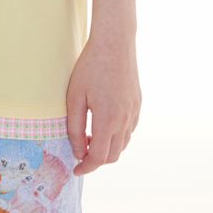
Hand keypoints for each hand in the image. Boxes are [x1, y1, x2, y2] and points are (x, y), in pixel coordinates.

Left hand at [66, 32, 141, 174]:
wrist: (115, 43)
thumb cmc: (90, 67)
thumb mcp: (74, 96)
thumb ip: (74, 127)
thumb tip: (78, 150)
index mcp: (107, 121)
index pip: (98, 157)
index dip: (86, 167)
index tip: (76, 169)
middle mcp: (124, 120)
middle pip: (112, 155)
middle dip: (96, 160)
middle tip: (80, 151)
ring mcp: (134, 112)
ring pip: (123, 144)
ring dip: (107, 148)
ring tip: (89, 136)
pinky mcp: (138, 103)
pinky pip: (129, 129)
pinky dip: (117, 135)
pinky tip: (104, 123)